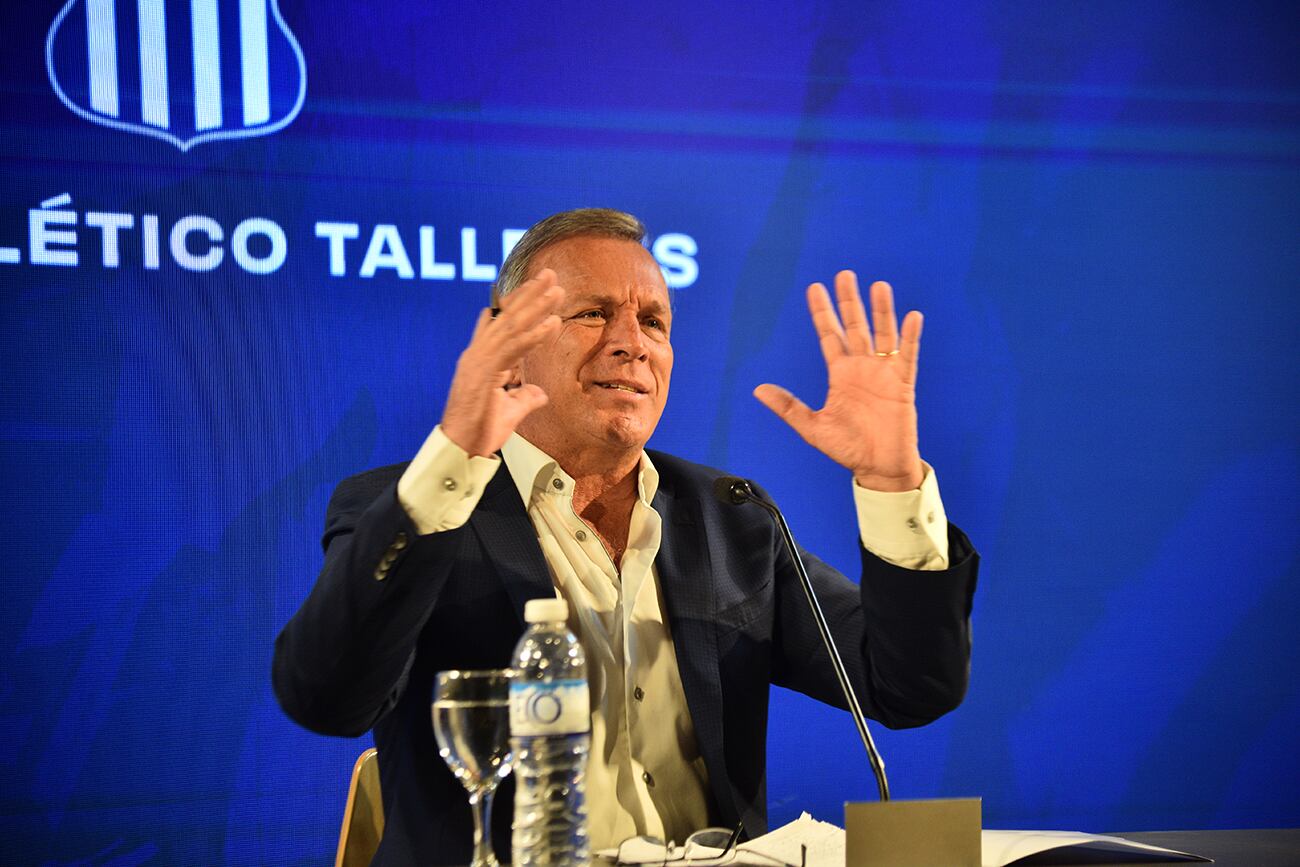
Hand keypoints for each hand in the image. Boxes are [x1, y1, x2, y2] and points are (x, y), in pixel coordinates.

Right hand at [440, 270, 561, 455]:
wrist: (461, 448)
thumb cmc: (480, 431)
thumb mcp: (510, 411)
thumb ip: (525, 397)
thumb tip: (539, 392)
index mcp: (480, 359)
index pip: (500, 323)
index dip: (518, 303)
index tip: (535, 287)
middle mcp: (478, 354)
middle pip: (507, 316)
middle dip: (530, 294)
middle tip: (550, 275)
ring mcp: (480, 362)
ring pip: (512, 327)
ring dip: (536, 306)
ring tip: (557, 290)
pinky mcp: (486, 374)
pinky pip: (514, 349)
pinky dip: (534, 334)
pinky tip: (552, 322)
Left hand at [754, 271, 924, 491]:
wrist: (877, 467)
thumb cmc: (847, 448)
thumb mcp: (811, 427)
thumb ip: (788, 406)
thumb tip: (757, 390)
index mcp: (840, 374)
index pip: (830, 335)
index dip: (822, 313)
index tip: (814, 288)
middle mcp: (861, 368)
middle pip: (855, 326)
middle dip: (849, 301)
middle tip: (844, 274)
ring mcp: (883, 373)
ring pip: (882, 334)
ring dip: (881, 311)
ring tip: (878, 285)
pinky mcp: (902, 384)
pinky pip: (907, 355)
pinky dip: (910, 336)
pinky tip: (911, 316)